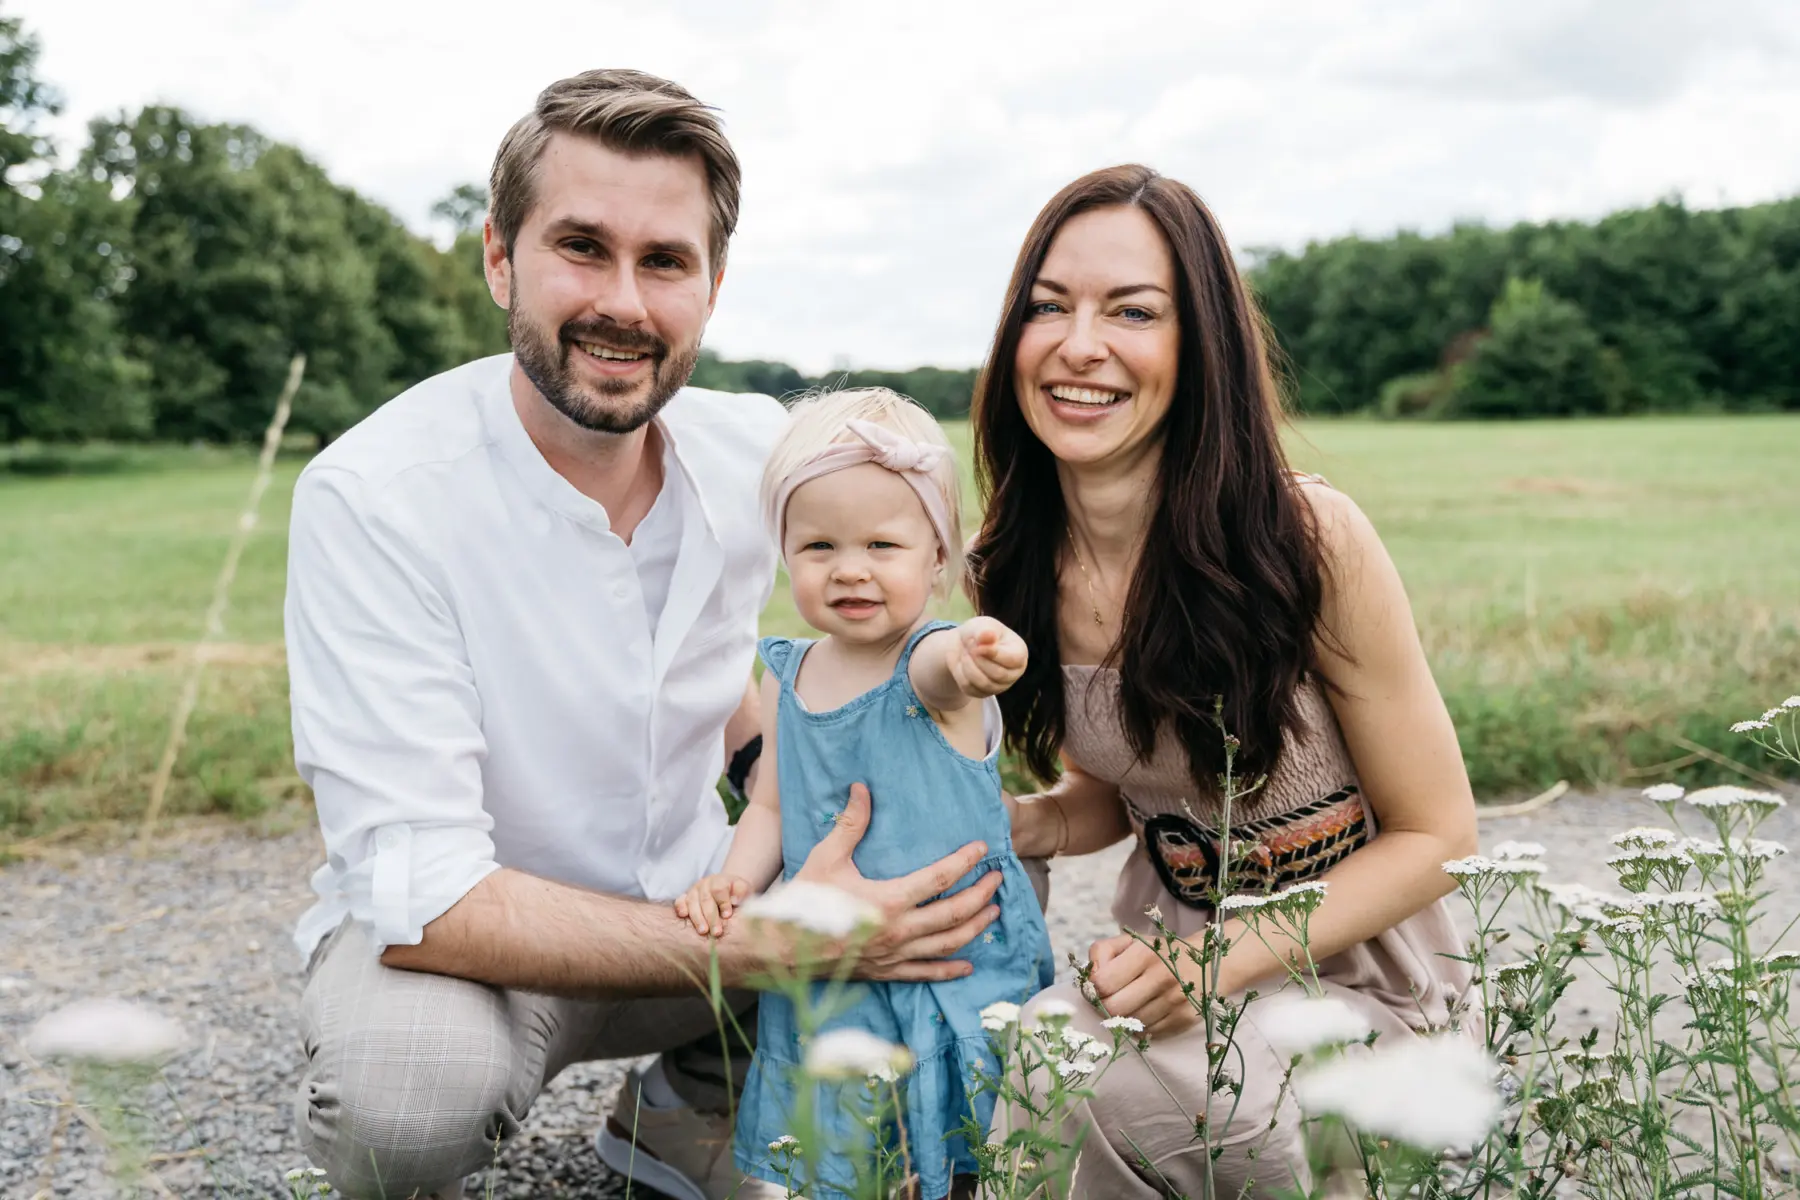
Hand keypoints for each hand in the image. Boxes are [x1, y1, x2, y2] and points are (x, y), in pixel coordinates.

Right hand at [674, 873, 750, 936]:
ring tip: (703, 931)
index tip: (727, 915)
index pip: (719, 890)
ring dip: (697, 917)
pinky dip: (680, 907)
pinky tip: (683, 916)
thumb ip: (742, 893)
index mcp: (720, 880)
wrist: (727, 887)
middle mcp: (705, 884)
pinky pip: (680, 900)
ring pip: (692, 902)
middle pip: (706, 899)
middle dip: (711, 917)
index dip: (723, 902)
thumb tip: (735, 900)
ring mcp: (694, 890)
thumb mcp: (744, 890)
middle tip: (717, 932)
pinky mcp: (686, 897)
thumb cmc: (736, 893)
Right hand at [788, 783, 1001, 981]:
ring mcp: (895, 955)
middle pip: (954, 913)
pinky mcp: (886, 972)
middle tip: (999, 879)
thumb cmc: (803, 902)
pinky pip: (926, 974)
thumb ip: (850, 824)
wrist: (781, 950)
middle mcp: (899, 931)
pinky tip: (968, 966)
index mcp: (888, 900)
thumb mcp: (826, 858)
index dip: (965, 861)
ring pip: (948, 943)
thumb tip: (862, 788)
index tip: (982, 849)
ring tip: (994, 912)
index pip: (940, 877)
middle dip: (981, 894)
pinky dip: (950, 970)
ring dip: (975, 927)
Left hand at [947, 617, 1027, 698]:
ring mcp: (999, 685)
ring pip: (984, 684)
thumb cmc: (978, 632)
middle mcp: (1013, 672)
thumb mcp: (981, 625)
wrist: (963, 644)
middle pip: (998, 674)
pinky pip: (971, 689)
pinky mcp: (983, 693)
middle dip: (979, 660)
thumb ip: (985, 631)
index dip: (994, 654)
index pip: (1014, 660)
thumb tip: (988, 636)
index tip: (977, 645)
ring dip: (969, 667)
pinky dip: (962, 675)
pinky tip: (963, 664)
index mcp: (1019, 653)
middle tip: (969, 646)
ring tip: (965, 653)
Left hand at [1087, 933, 1199, 1036]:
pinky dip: (1141, 1027)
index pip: (1102, 983)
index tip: (1096, 988)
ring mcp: (1175, 1000)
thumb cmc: (1160, 953)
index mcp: (1144, 953)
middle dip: (1105, 1008)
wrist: (1210, 962)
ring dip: (1124, 1019)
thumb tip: (1089, 980)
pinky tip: (1147, 1012)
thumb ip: (1102, 953)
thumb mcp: (1131, 942)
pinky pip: (1148, 1034)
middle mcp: (1162, 976)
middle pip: (1113, 1009)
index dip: (1092, 989)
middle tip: (1109, 1002)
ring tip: (1131, 1005)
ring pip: (1130, 1024)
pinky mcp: (1185, 1019)